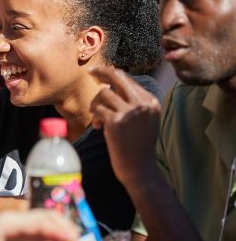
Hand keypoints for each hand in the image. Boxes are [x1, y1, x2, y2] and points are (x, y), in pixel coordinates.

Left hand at [0, 210, 79, 240]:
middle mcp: (16, 220)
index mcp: (7, 222)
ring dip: (63, 231)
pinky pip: (43, 232)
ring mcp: (20, 225)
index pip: (36, 220)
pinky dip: (56, 237)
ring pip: (47, 222)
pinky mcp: (23, 233)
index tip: (71, 236)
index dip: (55, 227)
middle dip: (64, 226)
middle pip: (45, 216)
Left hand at [89, 67, 160, 183]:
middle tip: (90, 72)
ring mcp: (130, 112)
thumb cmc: (137, 144)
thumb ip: (133, 102)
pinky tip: (98, 128)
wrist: (139, 168)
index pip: (128, 79)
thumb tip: (111, 83)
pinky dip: (94, 117)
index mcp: (151, 101)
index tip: (98, 74)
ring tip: (97, 117)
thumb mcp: (144, 120)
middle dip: (101, 72)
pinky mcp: (116, 122)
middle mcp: (142, 104)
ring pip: (104, 93)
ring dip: (95, 104)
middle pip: (118, 77)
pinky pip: (98, 109)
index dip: (111, 74)